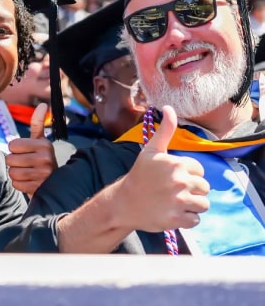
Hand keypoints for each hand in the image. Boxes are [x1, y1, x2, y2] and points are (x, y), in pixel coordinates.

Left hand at [6, 103, 57, 196]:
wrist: (54, 184)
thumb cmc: (42, 159)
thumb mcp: (40, 141)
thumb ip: (38, 123)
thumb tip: (43, 104)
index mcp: (44, 144)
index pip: (13, 145)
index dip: (15, 149)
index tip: (25, 152)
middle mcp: (45, 158)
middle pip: (10, 159)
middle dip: (14, 162)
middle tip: (26, 164)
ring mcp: (42, 174)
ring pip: (12, 172)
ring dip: (16, 174)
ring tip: (27, 173)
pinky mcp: (38, 188)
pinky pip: (16, 184)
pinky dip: (19, 184)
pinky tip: (29, 181)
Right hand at [118, 105, 209, 231]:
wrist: (124, 202)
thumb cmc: (139, 174)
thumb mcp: (151, 150)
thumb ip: (165, 130)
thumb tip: (169, 107)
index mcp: (176, 164)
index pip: (199, 170)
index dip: (188, 173)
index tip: (173, 176)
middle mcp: (180, 182)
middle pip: (204, 187)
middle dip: (192, 189)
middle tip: (173, 190)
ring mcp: (179, 202)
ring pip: (203, 204)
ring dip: (192, 204)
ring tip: (176, 201)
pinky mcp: (177, 220)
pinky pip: (196, 220)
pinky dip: (187, 218)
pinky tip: (174, 212)